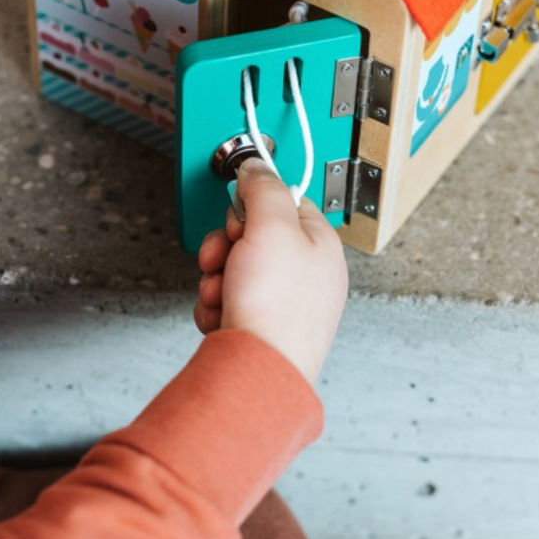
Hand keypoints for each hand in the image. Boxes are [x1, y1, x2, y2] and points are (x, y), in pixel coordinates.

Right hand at [194, 158, 348, 383]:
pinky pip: (229, 301)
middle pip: (254, 236)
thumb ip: (264, 188)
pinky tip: (222, 314)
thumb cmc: (275, 307)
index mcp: (321, 245)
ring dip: (217, 277)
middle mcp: (307, 275)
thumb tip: (257, 167)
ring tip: (223, 293)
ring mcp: (284, 304)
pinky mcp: (261, 327)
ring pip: (235, 269)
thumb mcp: (271, 226)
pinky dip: (217, 305)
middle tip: (222, 257)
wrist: (258, 371)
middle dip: (226, 246)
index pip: (285, 202)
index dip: (252, 204)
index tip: (238, 213)